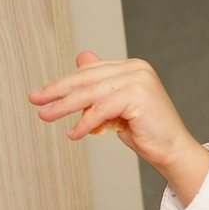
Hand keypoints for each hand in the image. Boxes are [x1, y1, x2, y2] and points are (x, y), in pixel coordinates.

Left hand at [28, 53, 208, 202]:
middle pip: (87, 79)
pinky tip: (74, 133)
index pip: (90, 71)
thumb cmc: (146, 132)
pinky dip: (85, 122)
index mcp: (132, 67)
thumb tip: (80, 59)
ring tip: (46, 116)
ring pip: (91, 93)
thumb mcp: (115, 107)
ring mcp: (139, 79)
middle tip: (36, 99)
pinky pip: (102, 109)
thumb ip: (99, 87)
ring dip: (65, 106)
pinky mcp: (138, 95)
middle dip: (58, 91)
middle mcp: (136, 68)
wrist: (172, 150)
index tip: (42, 94)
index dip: (64, 83)